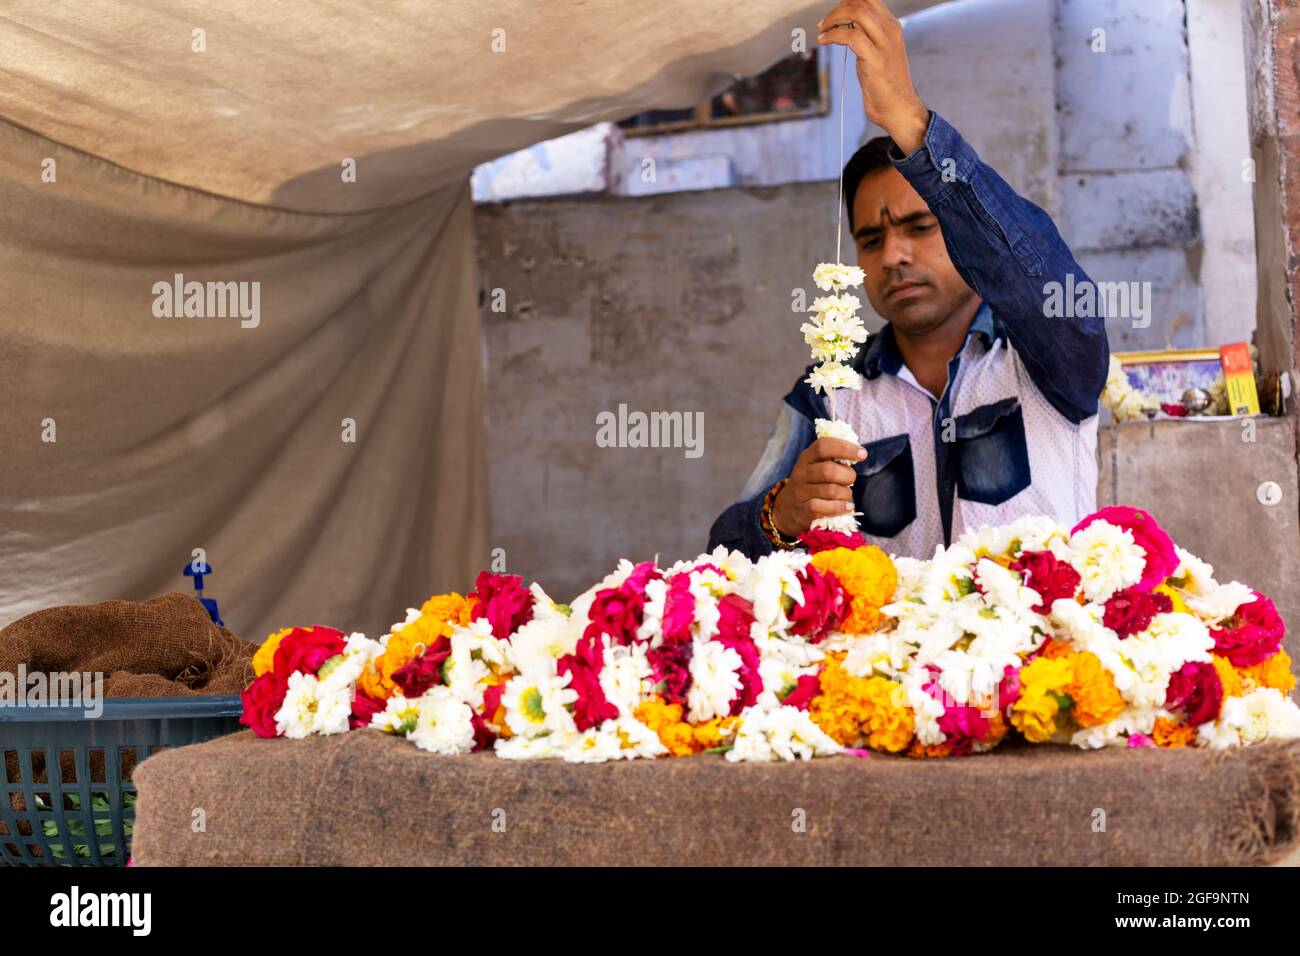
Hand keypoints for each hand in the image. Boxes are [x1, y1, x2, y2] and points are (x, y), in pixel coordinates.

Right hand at [772, 437, 864, 536]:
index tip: (862, 454)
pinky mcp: (805, 510)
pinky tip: (846, 507)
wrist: (787, 509)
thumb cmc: (811, 483)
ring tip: (845, 495)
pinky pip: (826, 508)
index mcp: (807, 457)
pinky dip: (841, 507)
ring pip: (832, 491)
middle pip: (829, 471)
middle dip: (848, 476)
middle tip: (850, 480)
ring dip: (846, 494)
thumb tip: (859, 453)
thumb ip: (832, 458)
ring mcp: (801, 492)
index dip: (845, 448)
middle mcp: (802, 473)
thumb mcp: (815, 466)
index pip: (823, 446)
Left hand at [816, 1, 929, 154]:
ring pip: (857, 14)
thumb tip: (845, 23)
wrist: (897, 108)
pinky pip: (851, 37)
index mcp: (892, 26)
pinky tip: (823, 41)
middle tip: (825, 22)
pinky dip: (833, 36)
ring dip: (833, 18)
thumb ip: (866, 35)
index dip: (849, 0)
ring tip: (822, 29)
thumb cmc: (884, 83)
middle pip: (862, 2)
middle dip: (838, 8)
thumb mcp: (877, 52)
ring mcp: (885, 44)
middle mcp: (891, 31)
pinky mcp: (876, 59)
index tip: (835, 10)